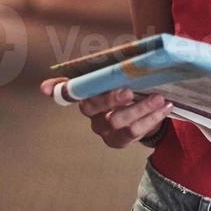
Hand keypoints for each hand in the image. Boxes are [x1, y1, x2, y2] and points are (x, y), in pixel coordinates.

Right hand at [40, 77, 173, 148]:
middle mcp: (89, 113)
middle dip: (111, 98)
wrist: (146, 106)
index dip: (60, 88)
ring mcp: (103, 129)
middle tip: (129, 90)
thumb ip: (96, 70)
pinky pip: (134, 132)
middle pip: (94, 106)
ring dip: (141, 108)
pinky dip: (152, 118)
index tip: (50, 87)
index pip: (69, 90)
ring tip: (159, 98)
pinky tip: (165, 107)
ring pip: (118, 121)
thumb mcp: (113, 75)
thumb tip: (46, 87)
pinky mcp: (118, 141)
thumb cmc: (126, 84)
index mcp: (84, 93)